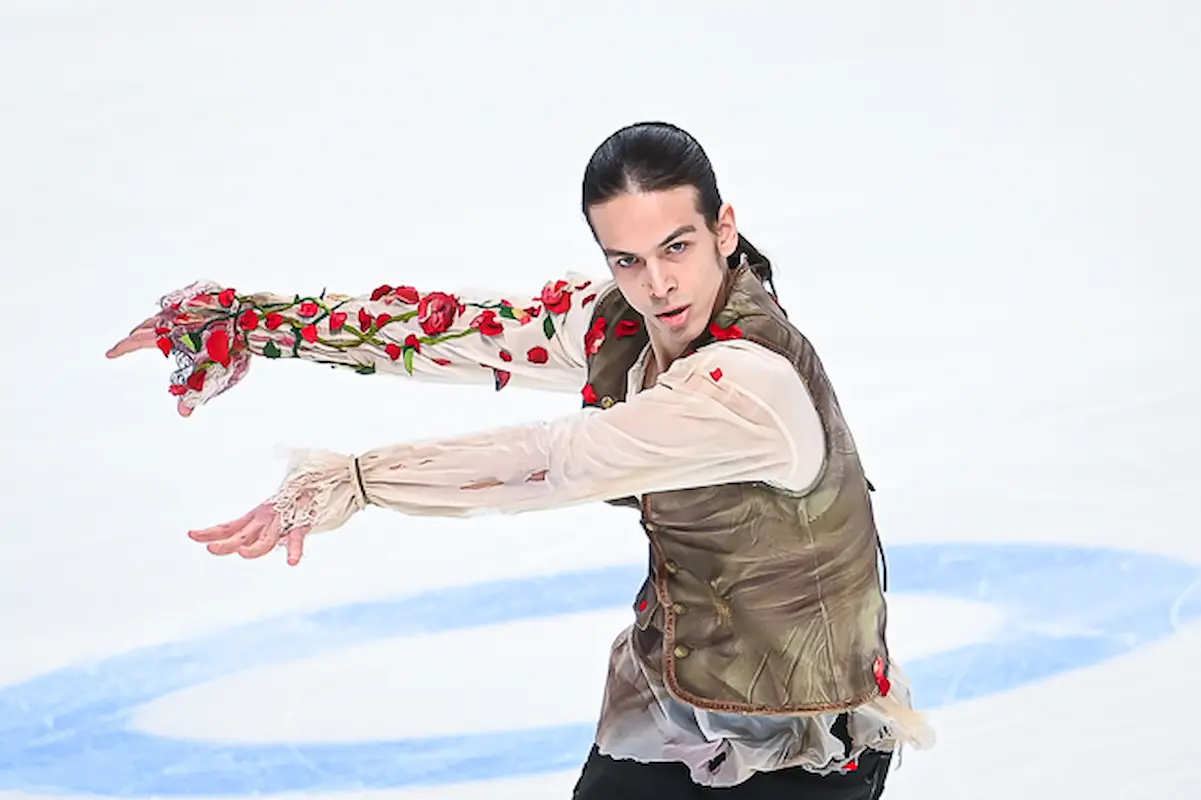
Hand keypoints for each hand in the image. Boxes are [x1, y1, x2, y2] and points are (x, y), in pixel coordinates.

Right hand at [106, 282, 251, 416]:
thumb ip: (193, 393)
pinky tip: (182, 318)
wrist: (251, 321)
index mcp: (167, 334)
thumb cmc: (230, 349)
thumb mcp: (210, 376)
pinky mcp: (202, 297)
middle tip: (129, 341)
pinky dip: (175, 312)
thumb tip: (183, 414)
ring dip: (154, 323)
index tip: (110, 354)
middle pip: (147, 326)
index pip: (136, 342)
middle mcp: (173, 317)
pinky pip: (182, 304)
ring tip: (152, 329)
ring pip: (163, 314)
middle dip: (137, 335)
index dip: (122, 348)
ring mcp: (186, 305)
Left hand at [187, 502, 311, 565]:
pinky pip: (296, 539)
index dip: (210, 532)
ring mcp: (281, 522)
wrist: (314, 487)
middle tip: (211, 548)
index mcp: (253, 518)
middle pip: (241, 536)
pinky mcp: (300, 525)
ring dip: (255, 548)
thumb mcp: (266, 520)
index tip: (191, 535)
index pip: (227, 527)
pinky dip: (295, 550)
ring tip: (244, 554)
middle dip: (226, 543)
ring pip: (265, 540)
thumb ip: (254, 535)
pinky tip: (292, 562)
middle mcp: (263, 519)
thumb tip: (239, 548)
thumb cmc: (289, 507)